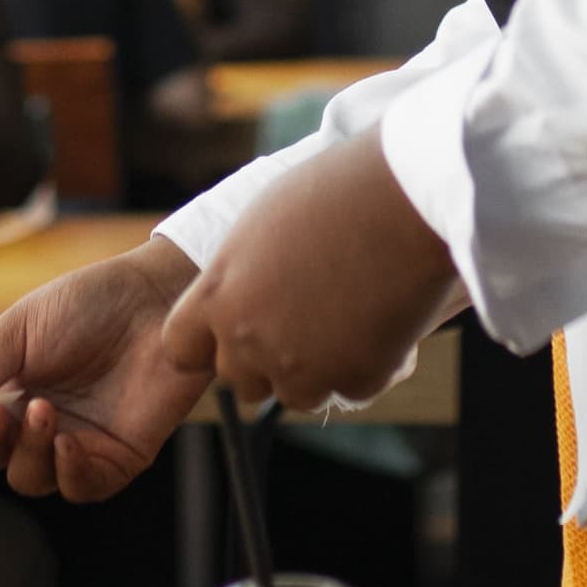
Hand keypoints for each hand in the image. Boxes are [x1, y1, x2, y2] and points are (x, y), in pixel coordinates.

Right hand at [0, 240, 207, 500]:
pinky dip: (67, 473)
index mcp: (4, 385)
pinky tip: (68, 443)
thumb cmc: (88, 304)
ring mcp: (74, 441)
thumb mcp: (19, 328)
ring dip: (27, 452)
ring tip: (44, 411)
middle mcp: (33, 419)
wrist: (159, 300)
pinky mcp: (116, 458)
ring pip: (29, 477)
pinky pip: (79, 488)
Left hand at [161, 134, 465, 412]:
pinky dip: (366, 365)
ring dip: (316, 369)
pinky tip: (381, 318)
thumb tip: (240, 297)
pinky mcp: (356, 380)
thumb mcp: (261, 227)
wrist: (405, 198)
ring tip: (345, 314)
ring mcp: (302, 367)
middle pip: (240, 379)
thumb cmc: (333, 192)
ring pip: (296, 394)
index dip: (208, 341)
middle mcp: (249, 339)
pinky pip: (351, 388)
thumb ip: (240, 274)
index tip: (235, 326)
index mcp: (218, 295)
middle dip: (266, 359)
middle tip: (304, 317)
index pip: (181, 349)